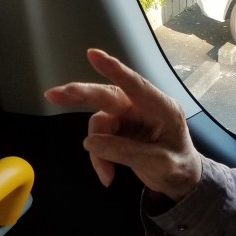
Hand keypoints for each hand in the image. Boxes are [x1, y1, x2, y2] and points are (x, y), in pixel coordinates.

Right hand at [45, 49, 201, 201]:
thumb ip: (127, 152)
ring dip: (97, 150)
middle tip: (54, 95)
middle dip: (81, 95)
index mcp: (164, 109)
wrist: (181, 181)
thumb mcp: (159, 164)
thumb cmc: (179, 169)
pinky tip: (108, 175)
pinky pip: (99, 138)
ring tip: (107, 174)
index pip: (137, 86)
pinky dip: (100, 157)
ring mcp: (131, 117)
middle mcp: (145, 108)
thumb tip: (91, 142)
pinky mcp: (121, 128)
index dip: (115, 70)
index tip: (93, 55)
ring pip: (100, 123)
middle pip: (109, 96)